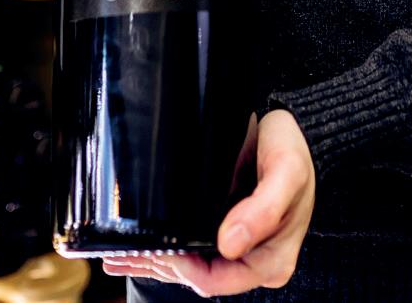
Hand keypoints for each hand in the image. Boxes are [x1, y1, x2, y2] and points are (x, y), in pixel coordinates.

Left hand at [102, 110, 315, 296]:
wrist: (296, 131)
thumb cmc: (295, 152)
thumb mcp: (286, 174)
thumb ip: (262, 210)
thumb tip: (228, 244)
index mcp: (270, 260)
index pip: (218, 279)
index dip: (187, 269)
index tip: (161, 251)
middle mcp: (252, 260)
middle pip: (199, 275)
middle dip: (161, 267)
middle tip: (121, 254)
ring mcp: (237, 247)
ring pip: (190, 265)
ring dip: (154, 262)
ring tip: (115, 256)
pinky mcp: (224, 230)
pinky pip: (192, 249)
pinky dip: (164, 251)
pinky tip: (137, 250)